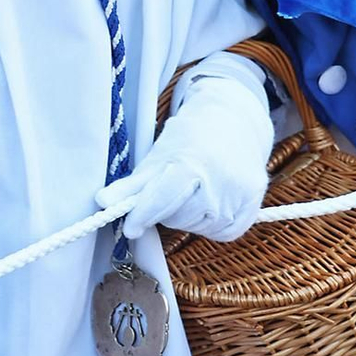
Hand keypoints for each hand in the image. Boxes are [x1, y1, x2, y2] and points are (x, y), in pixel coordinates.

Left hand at [96, 58, 272, 240]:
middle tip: (173, 189)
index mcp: (191, 163)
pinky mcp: (253, 206)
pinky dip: (212, 225)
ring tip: (195, 191)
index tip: (130, 228)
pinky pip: (223, 233)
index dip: (143, 214)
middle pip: (178, 217)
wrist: (235, 122)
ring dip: (189, 217)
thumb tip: (102, 202)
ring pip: (200, 228)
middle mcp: (219, 181)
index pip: (162, 198)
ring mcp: (239, 195)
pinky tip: (211, 203)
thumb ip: (132, 183)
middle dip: (168, 210)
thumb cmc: (189, 140)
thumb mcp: (158, 155)